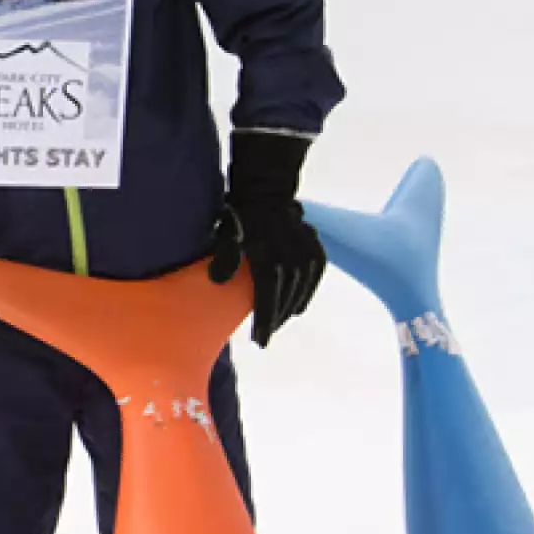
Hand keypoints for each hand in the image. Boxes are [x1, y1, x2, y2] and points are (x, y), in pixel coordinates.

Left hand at [207, 130, 325, 346]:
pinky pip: (314, 278)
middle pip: (284, 299)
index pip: (267, 298)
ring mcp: (305, 253)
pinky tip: (298, 306)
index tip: (261, 342)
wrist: (266, 192)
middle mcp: (289, 258)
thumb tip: (217, 280)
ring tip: (277, 321)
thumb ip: (225, 259)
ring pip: (300, 291)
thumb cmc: (239, 216)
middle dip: (274, 320)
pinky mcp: (316, 250)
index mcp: (267, 257)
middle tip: (265, 335)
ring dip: (289, 308)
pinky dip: (306, 293)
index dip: (264, 322)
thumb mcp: (226, 235)